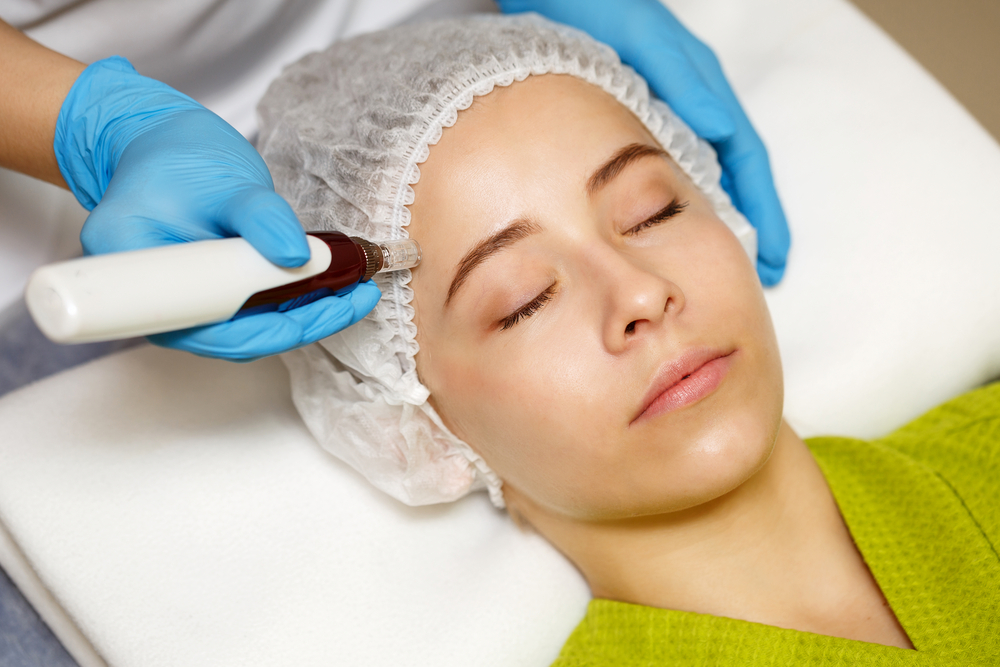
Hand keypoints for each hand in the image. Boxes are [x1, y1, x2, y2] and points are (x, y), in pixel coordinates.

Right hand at [54, 57, 379, 359]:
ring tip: (356, 292)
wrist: (162, 145)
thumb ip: (260, 217)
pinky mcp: (210, 297)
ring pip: (249, 329)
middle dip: (300, 323)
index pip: (203, 327)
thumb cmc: (179, 155)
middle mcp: (156, 302)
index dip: (262, 330)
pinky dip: (294, 301)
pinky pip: (253, 312)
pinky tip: (333, 286)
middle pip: (232, 337)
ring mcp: (184, 304)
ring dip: (305, 314)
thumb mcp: (223, 178)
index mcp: (134, 272)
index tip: (312, 312)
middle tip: (356, 298)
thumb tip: (299, 258)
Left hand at [497, 0, 789, 284]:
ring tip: (720, 260)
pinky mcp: (628, 115)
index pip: (745, 159)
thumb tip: (720, 132)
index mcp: (701, 87)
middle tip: (761, 274)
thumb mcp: (643, 41)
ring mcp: (661, 110)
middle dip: (750, 223)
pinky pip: (664, 167)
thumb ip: (682, 82)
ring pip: (700, 172)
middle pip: (731, 173)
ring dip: (716, 216)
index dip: (763, 210)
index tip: (774, 259)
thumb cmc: (597, 5)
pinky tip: (663, 228)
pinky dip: (676, 201)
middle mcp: (688, 101)